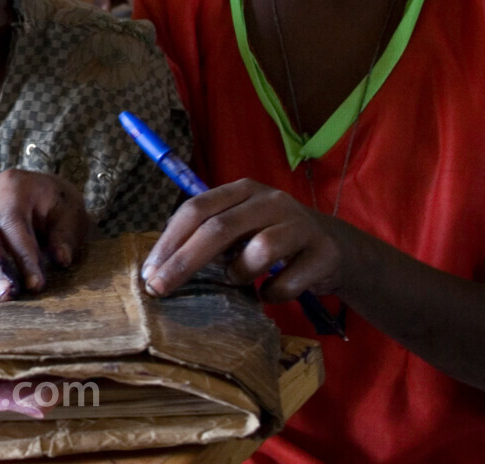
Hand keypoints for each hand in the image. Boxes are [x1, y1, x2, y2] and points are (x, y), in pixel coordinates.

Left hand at [141, 178, 342, 301]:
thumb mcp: (242, 226)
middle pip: (219, 228)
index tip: (148, 272)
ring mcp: (299, 225)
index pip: (196, 208)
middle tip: (160, 290)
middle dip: (184, 262)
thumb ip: (209, 235)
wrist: (336, 249)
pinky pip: (287, 282)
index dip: (169, 241)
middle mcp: (270, 201)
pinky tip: (269, 294)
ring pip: (258, 251)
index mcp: (242, 190)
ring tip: (239, 281)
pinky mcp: (323, 253)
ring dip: (239, 274)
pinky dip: (272, 294)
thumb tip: (159, 267)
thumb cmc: (274, 239)